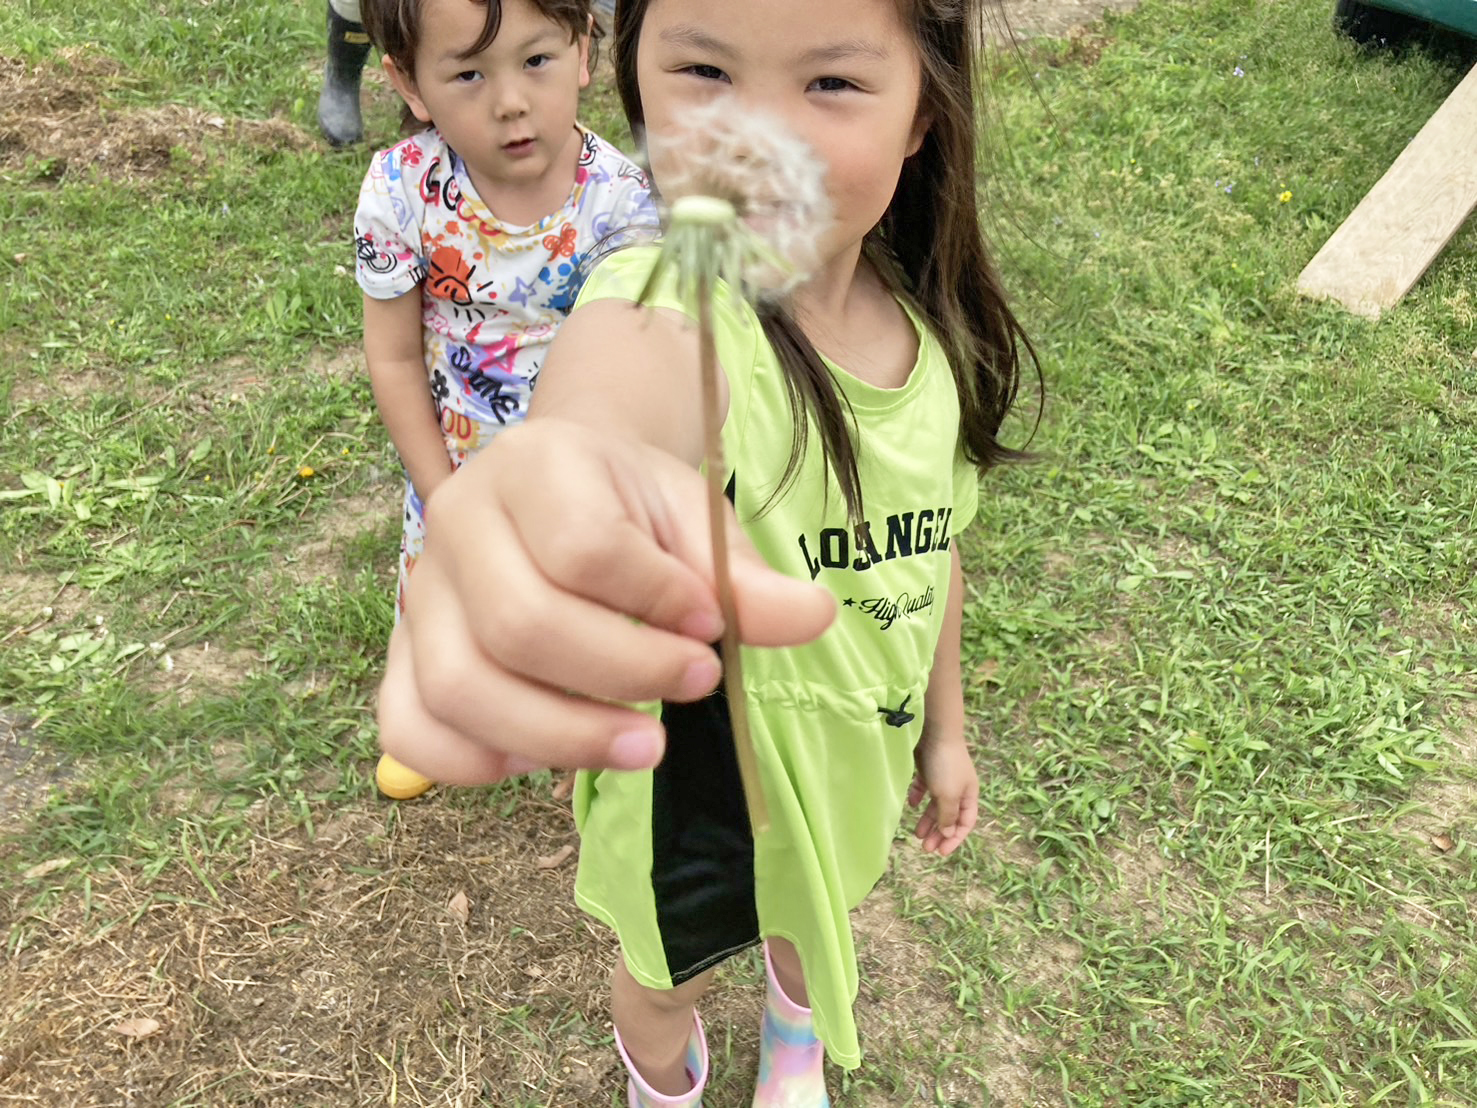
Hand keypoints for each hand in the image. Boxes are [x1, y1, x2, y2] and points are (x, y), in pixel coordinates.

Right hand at [376, 419, 835, 784]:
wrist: (555, 488)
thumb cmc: (628, 508)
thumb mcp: (693, 519)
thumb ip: (743, 576)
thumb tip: (813, 618)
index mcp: (535, 466)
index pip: (584, 548)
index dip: (657, 602)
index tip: (710, 627)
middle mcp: (457, 522)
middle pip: (521, 626)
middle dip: (624, 678)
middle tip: (694, 689)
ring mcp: (420, 592)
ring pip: (461, 686)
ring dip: (562, 736)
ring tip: (645, 747)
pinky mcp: (402, 654)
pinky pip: (408, 726)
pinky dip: (473, 761)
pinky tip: (543, 758)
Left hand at [907, 733, 978, 856]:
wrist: (934, 731)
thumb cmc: (945, 765)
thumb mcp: (948, 795)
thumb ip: (948, 816)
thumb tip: (949, 833)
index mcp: (969, 795)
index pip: (965, 823)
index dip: (955, 839)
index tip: (941, 852)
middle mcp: (958, 788)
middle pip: (949, 816)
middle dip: (939, 833)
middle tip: (925, 848)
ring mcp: (942, 778)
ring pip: (935, 805)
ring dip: (927, 820)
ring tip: (916, 834)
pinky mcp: (927, 769)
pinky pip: (924, 788)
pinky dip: (918, 798)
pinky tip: (911, 804)